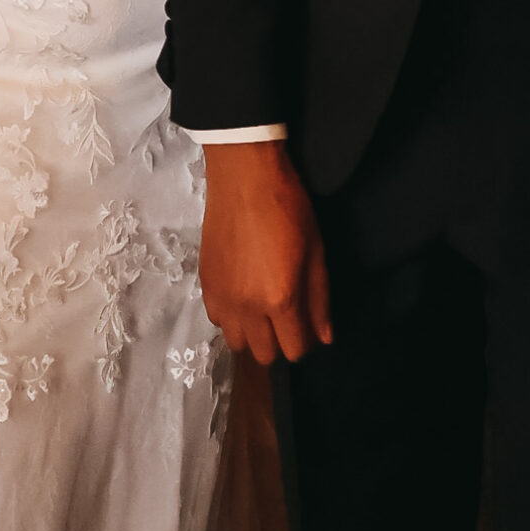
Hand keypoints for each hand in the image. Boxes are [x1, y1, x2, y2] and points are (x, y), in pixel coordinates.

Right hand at [199, 141, 331, 363]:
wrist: (244, 176)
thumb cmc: (289, 207)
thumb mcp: (316, 250)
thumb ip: (320, 298)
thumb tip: (325, 336)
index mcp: (281, 299)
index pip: (295, 349)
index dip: (306, 340)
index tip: (308, 322)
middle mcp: (247, 307)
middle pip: (264, 354)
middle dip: (280, 341)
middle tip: (287, 313)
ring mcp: (222, 297)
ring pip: (236, 342)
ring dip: (252, 331)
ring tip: (261, 304)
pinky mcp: (205, 283)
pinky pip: (216, 319)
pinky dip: (231, 315)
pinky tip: (241, 291)